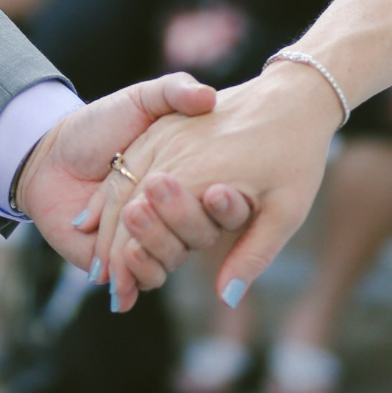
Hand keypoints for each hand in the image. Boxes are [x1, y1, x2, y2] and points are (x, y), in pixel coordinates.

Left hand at [14, 74, 255, 299]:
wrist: (49, 154)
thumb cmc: (100, 124)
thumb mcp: (141, 99)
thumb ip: (174, 90)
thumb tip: (209, 97)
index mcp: (194, 182)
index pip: (226, 205)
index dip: (228, 204)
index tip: (219, 191)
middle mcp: (179, 217)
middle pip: (201, 235)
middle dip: (183, 217)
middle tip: (158, 187)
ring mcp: (153, 242)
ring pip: (173, 259)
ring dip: (157, 241)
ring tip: (133, 213)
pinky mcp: (124, 265)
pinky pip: (143, 280)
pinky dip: (136, 271)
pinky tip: (123, 257)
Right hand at [80, 59, 341, 310]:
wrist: (295, 93)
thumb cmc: (297, 154)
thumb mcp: (287, 211)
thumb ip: (253, 255)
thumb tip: (226, 299)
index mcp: (199, 179)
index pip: (147, 231)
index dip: (130, 268)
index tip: (121, 297)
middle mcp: (173, 156)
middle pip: (125, 212)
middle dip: (110, 252)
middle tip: (102, 283)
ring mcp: (164, 136)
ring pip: (117, 187)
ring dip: (103, 226)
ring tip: (96, 259)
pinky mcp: (162, 124)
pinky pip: (125, 163)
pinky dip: (105, 193)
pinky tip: (94, 217)